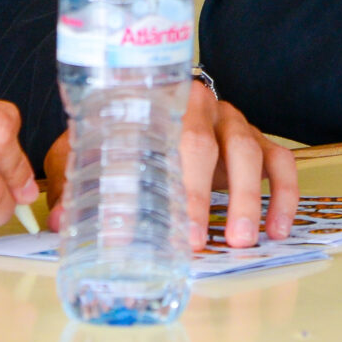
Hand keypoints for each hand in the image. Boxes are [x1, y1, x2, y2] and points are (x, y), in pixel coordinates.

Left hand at [39, 85, 298, 248]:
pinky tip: (278, 229)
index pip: (162, 138)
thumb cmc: (122, 135)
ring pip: (249, 151)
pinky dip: (284, 195)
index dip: (166, 182)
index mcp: (158, 105)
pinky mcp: (260, 141)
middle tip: (199, 241)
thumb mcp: (92, 150)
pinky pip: (281, 163)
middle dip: (203, 194)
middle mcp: (200, 108)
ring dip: (247, 198)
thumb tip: (58, 222)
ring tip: (242, 241)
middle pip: (206, 143)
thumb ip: (76, 182)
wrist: (158, 100)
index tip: (167, 227)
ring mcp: (234, 123)